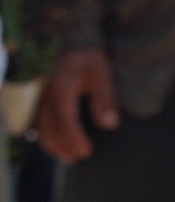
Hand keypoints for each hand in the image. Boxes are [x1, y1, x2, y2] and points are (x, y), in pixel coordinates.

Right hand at [38, 48, 117, 162]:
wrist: (72, 42)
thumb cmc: (88, 58)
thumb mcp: (102, 74)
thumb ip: (105, 99)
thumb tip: (109, 124)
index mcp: (61, 88)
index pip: (65, 120)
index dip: (75, 138)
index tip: (86, 152)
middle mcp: (45, 95)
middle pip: (48, 128)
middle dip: (62, 147)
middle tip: (78, 159)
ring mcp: (38, 97)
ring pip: (39, 127)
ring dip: (52, 145)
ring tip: (68, 157)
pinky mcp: (38, 99)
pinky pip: (37, 122)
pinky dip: (46, 136)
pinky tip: (57, 144)